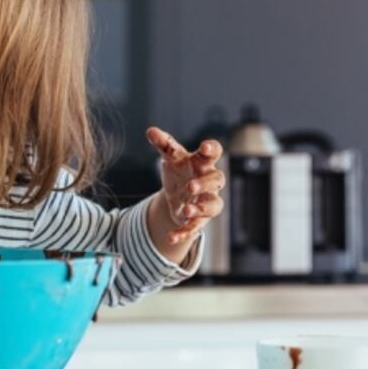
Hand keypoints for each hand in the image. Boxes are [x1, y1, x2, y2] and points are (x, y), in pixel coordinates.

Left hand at [147, 126, 224, 245]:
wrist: (178, 193)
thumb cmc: (180, 169)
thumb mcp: (170, 157)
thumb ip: (163, 144)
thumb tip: (150, 130)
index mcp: (203, 162)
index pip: (214, 153)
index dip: (211, 149)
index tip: (205, 147)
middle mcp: (209, 182)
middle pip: (216, 180)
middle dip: (205, 184)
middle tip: (191, 186)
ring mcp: (206, 201)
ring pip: (212, 206)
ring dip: (200, 209)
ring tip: (186, 210)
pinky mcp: (198, 219)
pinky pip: (195, 227)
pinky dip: (184, 233)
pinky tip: (172, 238)